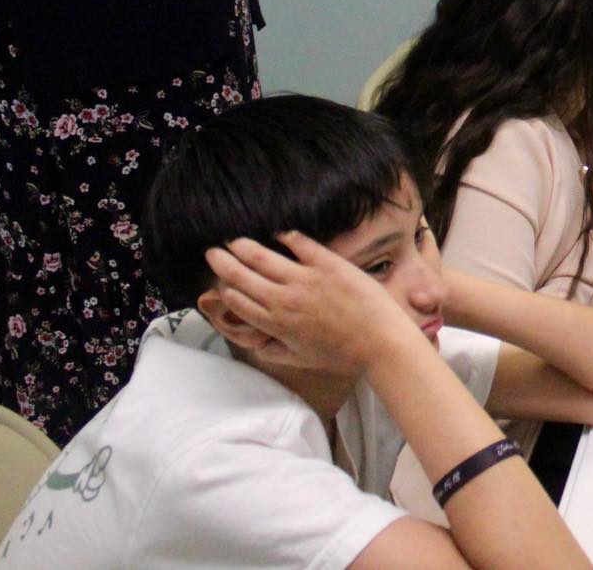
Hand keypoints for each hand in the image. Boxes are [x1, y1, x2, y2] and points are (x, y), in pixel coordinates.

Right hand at [202, 230, 414, 370]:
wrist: (381, 342)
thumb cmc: (344, 354)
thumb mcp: (301, 359)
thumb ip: (275, 350)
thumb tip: (256, 345)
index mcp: (276, 325)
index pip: (238, 303)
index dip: (225, 291)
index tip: (220, 283)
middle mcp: (284, 300)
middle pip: (242, 277)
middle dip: (223, 263)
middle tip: (212, 253)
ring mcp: (305, 279)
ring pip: (262, 257)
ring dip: (244, 247)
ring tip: (234, 240)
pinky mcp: (328, 264)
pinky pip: (299, 243)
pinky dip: (285, 236)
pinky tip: (277, 232)